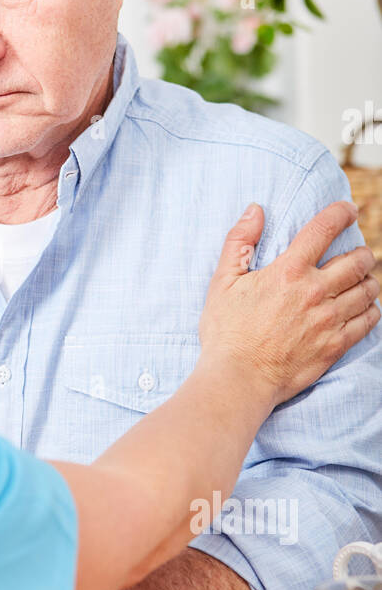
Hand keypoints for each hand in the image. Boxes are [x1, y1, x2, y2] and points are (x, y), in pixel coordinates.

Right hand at [200, 200, 378, 407]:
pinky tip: (363, 308)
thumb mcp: (222, 282)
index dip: (341, 213)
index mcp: (288, 272)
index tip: (348, 211)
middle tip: (357, 253)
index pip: (324, 229)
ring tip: (361, 279)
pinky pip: (368, 321)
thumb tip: (255, 210)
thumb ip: (239, 242)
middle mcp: (315, 292)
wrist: (238, 379)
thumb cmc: (226, 332)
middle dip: (361, 252)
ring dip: (368, 280)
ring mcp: (329, 320)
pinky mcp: (335, 345)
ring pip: (367, 290)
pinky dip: (370, 309)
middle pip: (357, 260)